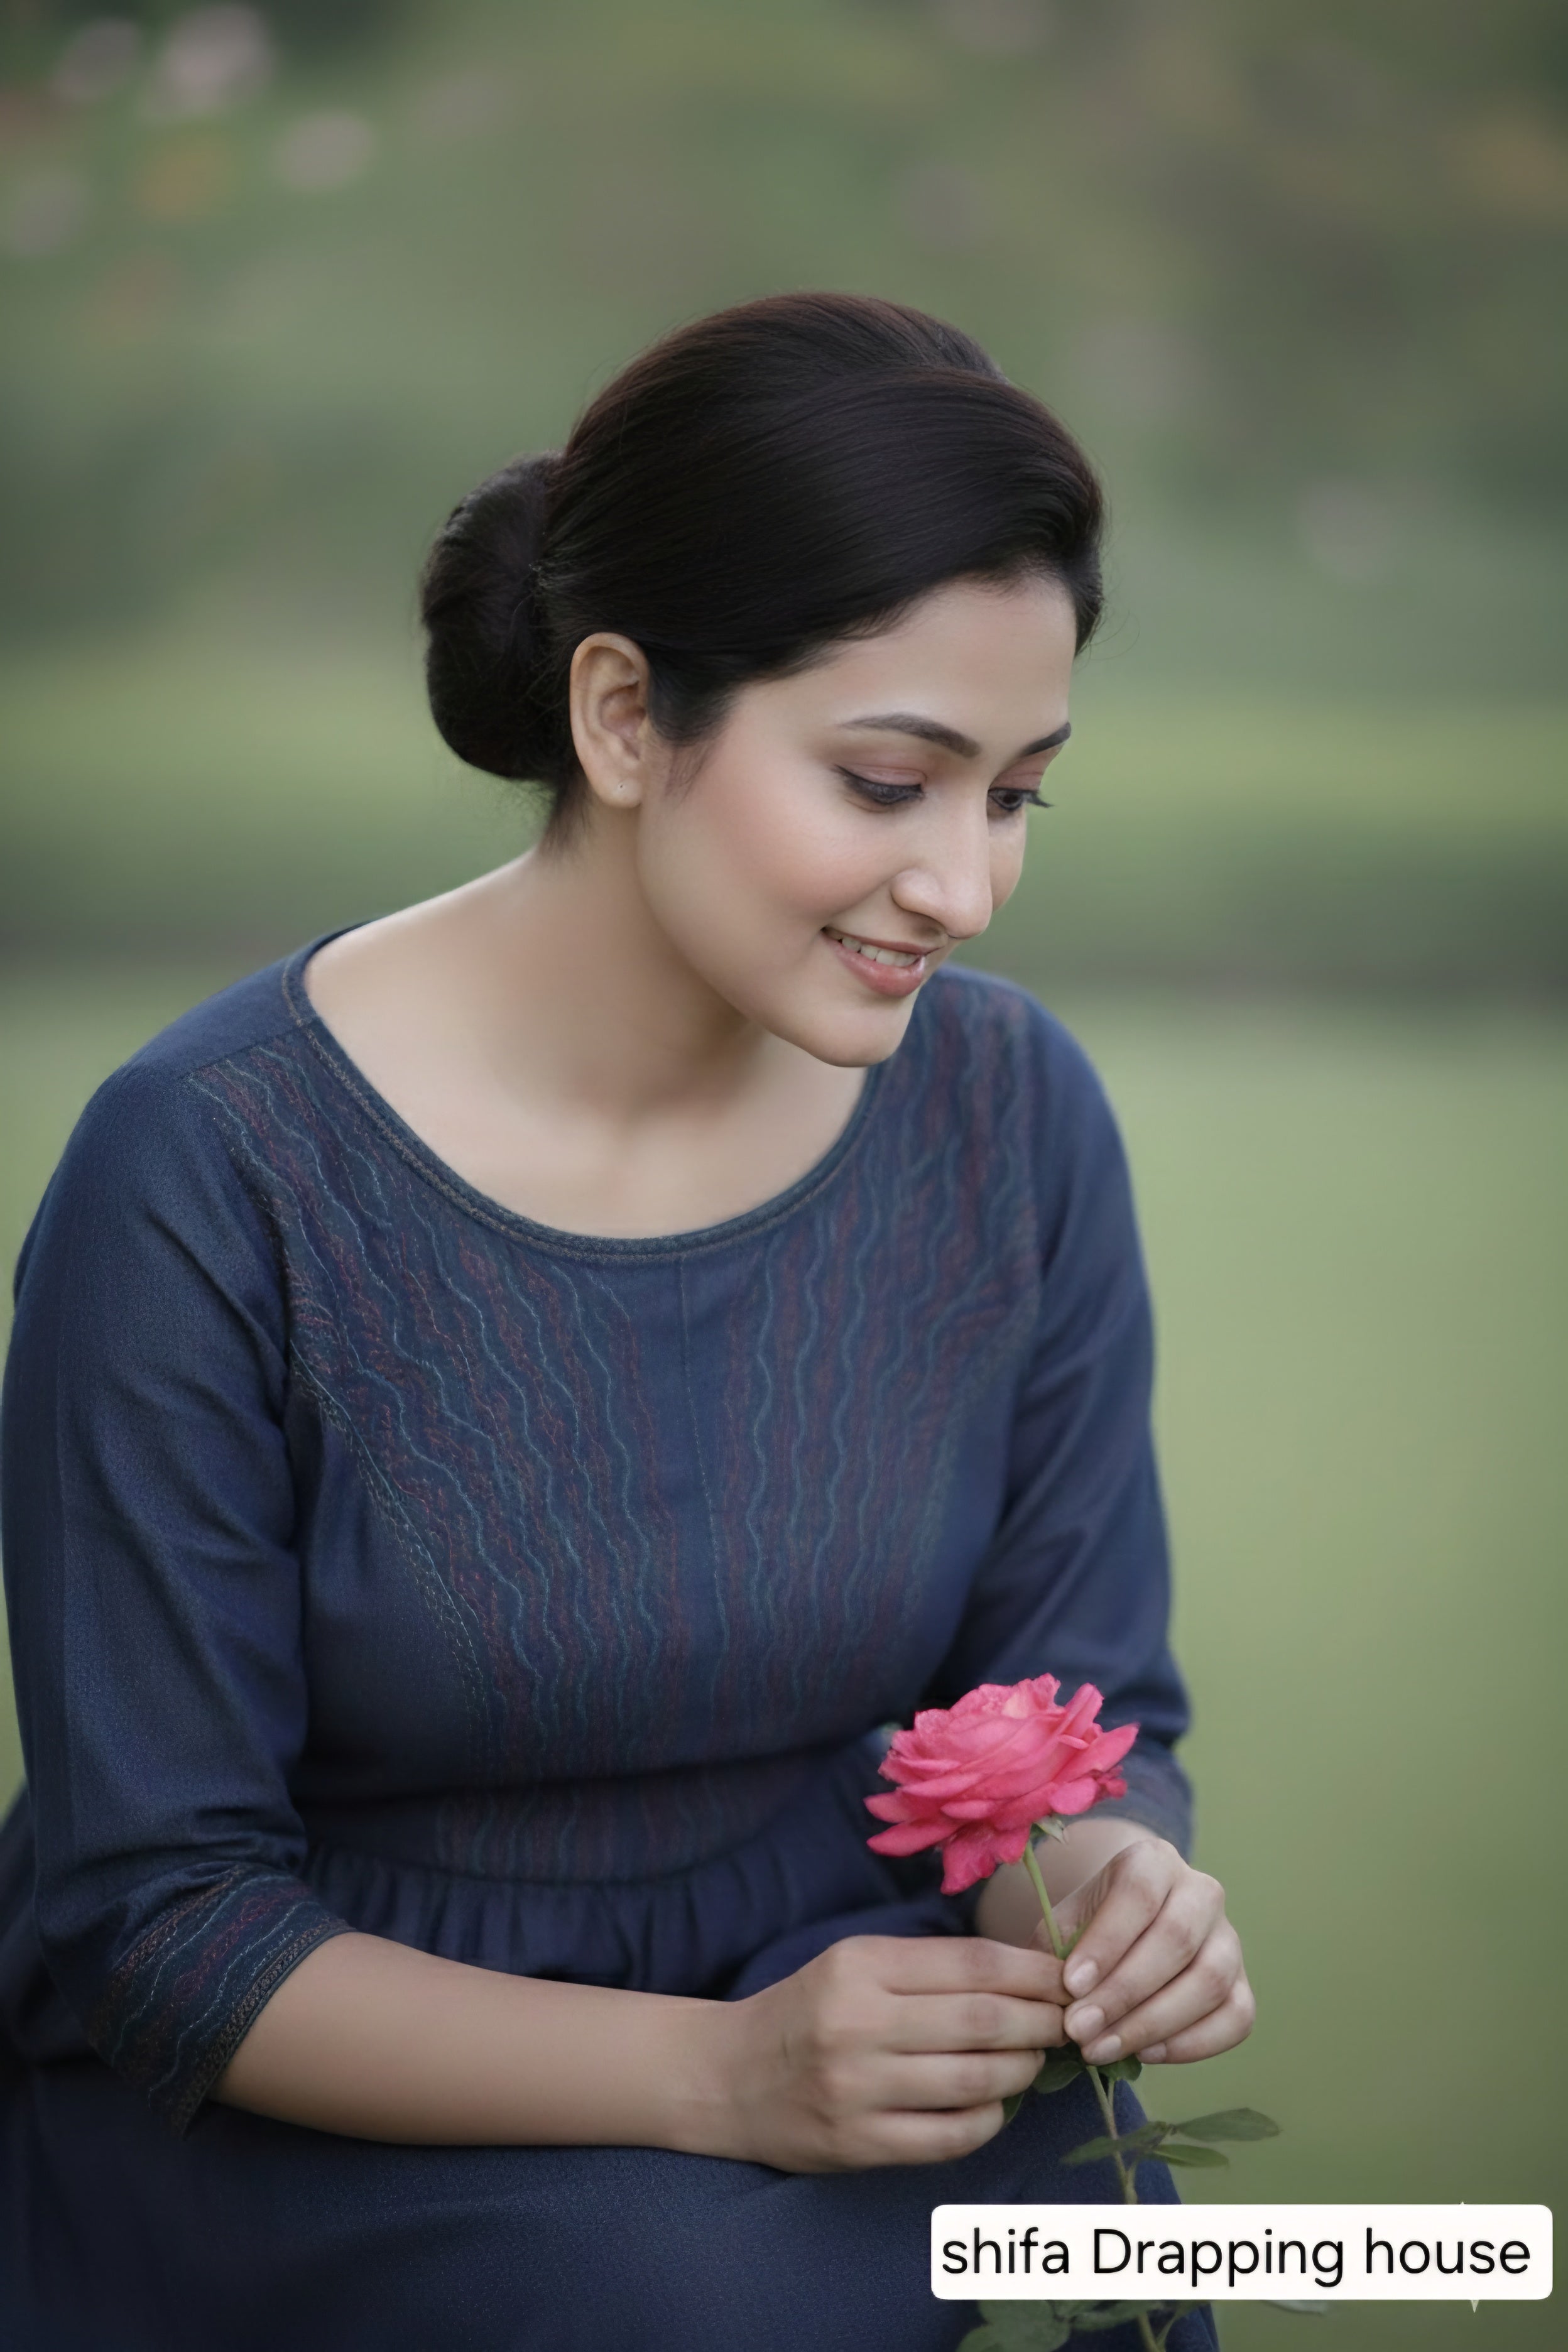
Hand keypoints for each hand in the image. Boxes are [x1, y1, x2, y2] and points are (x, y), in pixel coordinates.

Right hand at [710, 1933, 1070, 2172]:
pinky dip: (988, 2120)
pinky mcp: (858, 2143)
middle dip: (1042, 2021)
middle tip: (1070, 2023)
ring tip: (1035, 2061)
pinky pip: (950, 2137)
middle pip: (984, 2020)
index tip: (1069, 1979)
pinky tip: (995, 2105)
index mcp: (861, 1965)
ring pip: (975, 2080)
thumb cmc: (808, 2011)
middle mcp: (859, 2023)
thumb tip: (1024, 1974)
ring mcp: (858, 2088)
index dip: (1034, 1973)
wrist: (728, 2077)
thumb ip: (929, 1967)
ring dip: (1023, 2071)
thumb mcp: (854, 1964)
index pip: (972, 1964)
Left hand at [1046, 1839, 1253, 2067]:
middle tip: (1079, 2029)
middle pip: (1178, 1939)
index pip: (1139, 1894)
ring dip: (1153, 2023)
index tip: (1071, 1985)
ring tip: (1101, 2048)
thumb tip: (1056, 1999)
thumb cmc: (1088, 1928)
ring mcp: (1229, 1939)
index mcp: (1154, 1860)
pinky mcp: (1243, 1984)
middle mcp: (1202, 1891)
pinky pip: (1236, 2017)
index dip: (1106, 1942)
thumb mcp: (1064, 1924)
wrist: (1125, 1933)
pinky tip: (1145, 2053)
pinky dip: (1192, 2043)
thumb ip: (1057, 1953)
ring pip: (1211, 1980)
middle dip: (1124, 1992)